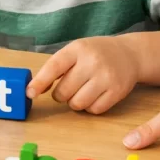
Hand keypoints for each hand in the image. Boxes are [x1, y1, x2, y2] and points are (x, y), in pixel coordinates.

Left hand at [26, 37, 140, 113]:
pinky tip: (95, 95)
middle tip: (69, 87)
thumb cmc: (95, 54)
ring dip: (75, 102)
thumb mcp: (75, 51)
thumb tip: (34, 90)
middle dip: (61, 94)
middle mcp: (92, 62)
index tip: (29, 93)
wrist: (129, 54)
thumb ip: (56, 67)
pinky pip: (94, 110)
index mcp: (78, 49)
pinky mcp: (117, 92)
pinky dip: (90, 107)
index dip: (40, 82)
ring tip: (82, 90)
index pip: (54, 67)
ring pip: (77, 104)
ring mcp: (106, 77)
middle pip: (64, 92)